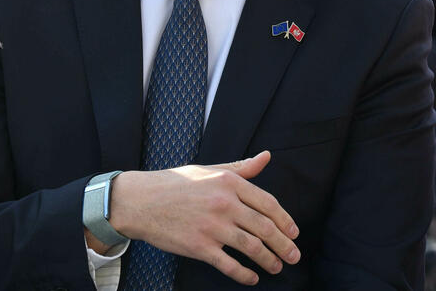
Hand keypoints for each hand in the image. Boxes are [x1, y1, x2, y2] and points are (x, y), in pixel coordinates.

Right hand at [107, 151, 299, 285]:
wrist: (140, 201)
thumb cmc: (176, 183)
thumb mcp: (211, 170)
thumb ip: (242, 168)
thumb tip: (267, 157)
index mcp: (230, 183)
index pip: (268, 204)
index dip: (285, 220)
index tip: (294, 233)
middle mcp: (225, 204)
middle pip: (265, 228)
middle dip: (284, 245)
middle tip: (294, 256)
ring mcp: (212, 226)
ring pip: (251, 247)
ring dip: (269, 260)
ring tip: (278, 267)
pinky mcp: (199, 247)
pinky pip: (229, 264)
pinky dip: (244, 274)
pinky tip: (252, 278)